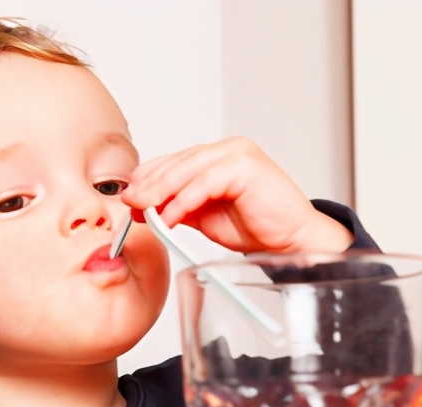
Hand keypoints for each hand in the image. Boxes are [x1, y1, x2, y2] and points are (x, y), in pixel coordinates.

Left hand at [121, 137, 352, 253]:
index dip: (148, 179)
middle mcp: (227, 150)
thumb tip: (143, 207)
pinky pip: (205, 183)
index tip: (129, 199)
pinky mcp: (246, 167)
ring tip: (143, 211)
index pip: (173, 161)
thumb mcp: (204, 216)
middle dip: (148, 185)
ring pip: (187, 170)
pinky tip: (169, 218)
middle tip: (129, 204)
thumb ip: (177, 206)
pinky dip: (183, 201)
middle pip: (176, 163)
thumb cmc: (256, 227)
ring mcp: (238, 154)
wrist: (292, 241)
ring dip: (160, 192)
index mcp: (217, 157)